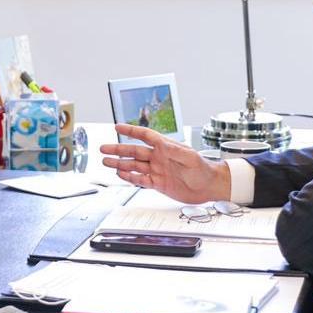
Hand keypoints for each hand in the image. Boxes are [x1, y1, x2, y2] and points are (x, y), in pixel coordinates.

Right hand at [100, 123, 231, 203]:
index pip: (145, 135)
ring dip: (120, 163)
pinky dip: (129, 177)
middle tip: (104, 148)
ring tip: (106, 162)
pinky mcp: (158, 183)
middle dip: (118, 149)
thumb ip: (175, 151)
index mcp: (166, 147)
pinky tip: (120, 174)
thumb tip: (162, 146)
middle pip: (134, 151)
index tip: (117, 126)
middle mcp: (159, 157)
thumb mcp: (191, 158)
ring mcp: (157, 170)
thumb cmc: (204, 170)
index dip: (131, 130)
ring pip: (134, 165)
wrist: (209, 187)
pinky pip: (140, 179)